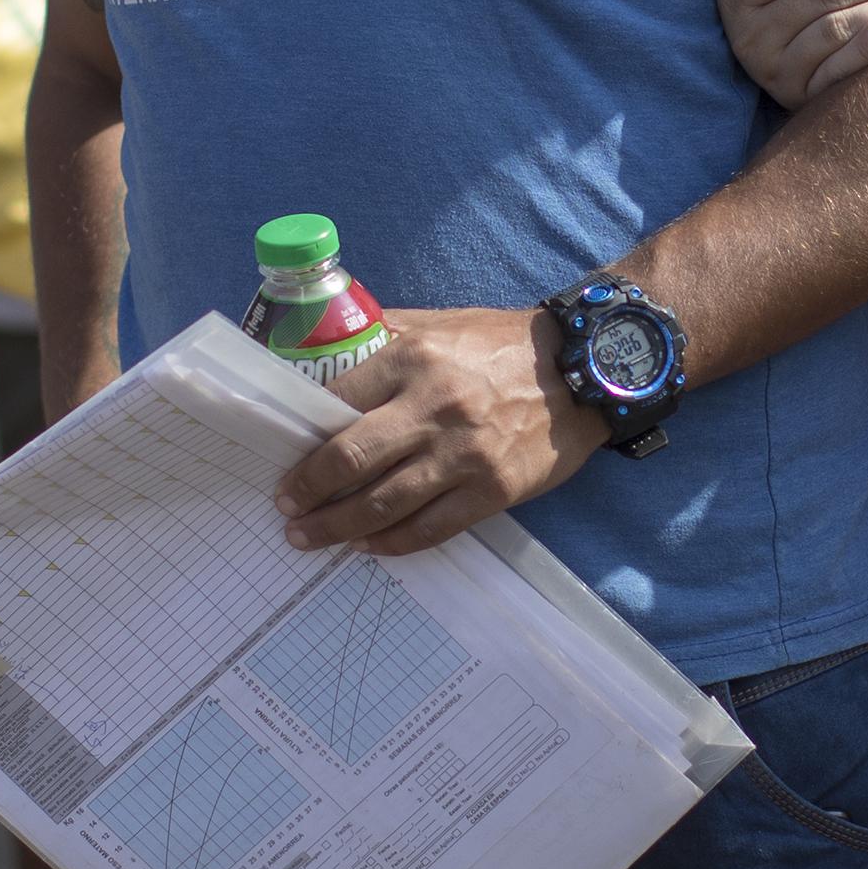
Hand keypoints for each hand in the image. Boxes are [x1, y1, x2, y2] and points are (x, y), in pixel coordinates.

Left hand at [275, 305, 601, 554]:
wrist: (584, 370)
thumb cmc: (502, 345)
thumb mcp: (441, 324)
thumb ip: (385, 336)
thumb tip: (326, 351)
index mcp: (413, 358)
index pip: (336, 402)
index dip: (303, 436)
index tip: (283, 456)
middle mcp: (434, 406)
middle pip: (350, 459)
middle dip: (308, 490)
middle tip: (285, 506)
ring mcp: (464, 454)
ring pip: (384, 503)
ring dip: (337, 526)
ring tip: (309, 537)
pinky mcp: (492, 490)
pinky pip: (430, 528)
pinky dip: (392, 542)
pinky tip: (367, 544)